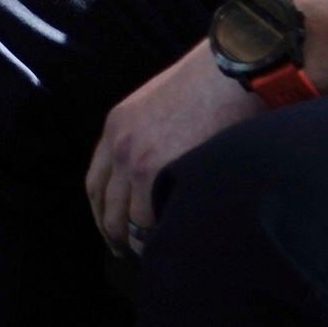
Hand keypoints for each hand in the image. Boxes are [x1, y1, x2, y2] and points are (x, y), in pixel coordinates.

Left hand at [85, 39, 261, 252]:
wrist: (231, 68)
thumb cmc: (211, 84)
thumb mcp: (163, 105)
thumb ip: (153, 136)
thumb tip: (162, 169)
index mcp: (117, 126)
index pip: (96, 182)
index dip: (102, 212)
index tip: (113, 231)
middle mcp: (119, 145)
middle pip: (104, 207)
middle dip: (114, 236)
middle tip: (129, 254)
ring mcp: (137, 161)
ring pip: (125, 220)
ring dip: (137, 243)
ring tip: (155, 258)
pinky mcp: (160, 172)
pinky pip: (151, 221)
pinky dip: (157, 239)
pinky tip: (171, 246)